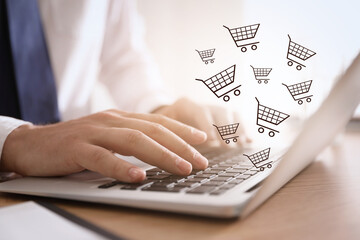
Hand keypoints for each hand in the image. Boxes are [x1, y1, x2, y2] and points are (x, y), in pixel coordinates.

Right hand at [0, 110, 207, 181]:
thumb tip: (157, 154)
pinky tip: (137, 176)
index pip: (157, 122)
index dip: (181, 130)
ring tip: (182, 168)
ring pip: (133, 141)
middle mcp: (110, 121)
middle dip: (180, 146)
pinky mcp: (75, 148)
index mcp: (119, 118)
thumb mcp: (105, 137)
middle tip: (201, 161)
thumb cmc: (74, 143)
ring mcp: (93, 133)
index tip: (202, 140)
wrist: (32, 144)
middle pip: (152, 131)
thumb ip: (128, 141)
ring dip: (161, 155)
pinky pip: (102, 158)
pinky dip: (121, 167)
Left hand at [153, 98, 250, 146]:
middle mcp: (204, 105)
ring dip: (237, 129)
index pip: (200, 112)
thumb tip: (176, 151)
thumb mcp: (162, 128)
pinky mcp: (224, 118)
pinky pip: (238, 120)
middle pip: (219, 113)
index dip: (207, 126)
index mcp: (186, 106)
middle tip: (228, 145)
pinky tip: (250, 141)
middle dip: (225, 129)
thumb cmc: (163, 126)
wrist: (169, 118)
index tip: (212, 140)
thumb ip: (169, 136)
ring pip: (231, 115)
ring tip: (240, 144)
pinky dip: (244, 129)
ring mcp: (216, 111)